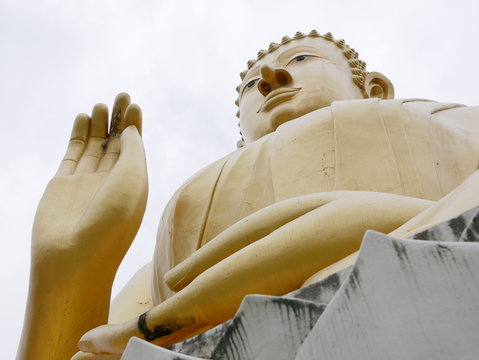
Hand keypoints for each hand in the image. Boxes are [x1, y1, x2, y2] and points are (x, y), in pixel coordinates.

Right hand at [31, 93, 147, 279]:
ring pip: (94, 146)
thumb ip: (132, 152)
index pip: (135, 148)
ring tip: (102, 105)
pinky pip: (73, 153)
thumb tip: (130, 131)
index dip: (136, 126)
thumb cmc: (112, 221)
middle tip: (121, 95)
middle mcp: (111, 183)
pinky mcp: (62, 183)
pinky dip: (78, 135)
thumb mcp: (132, 180)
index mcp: (133, 184)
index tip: (135, 105)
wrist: (74, 258)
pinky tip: (83, 117)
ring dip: (99, 124)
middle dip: (119, 119)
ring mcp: (86, 182)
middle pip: (116, 144)